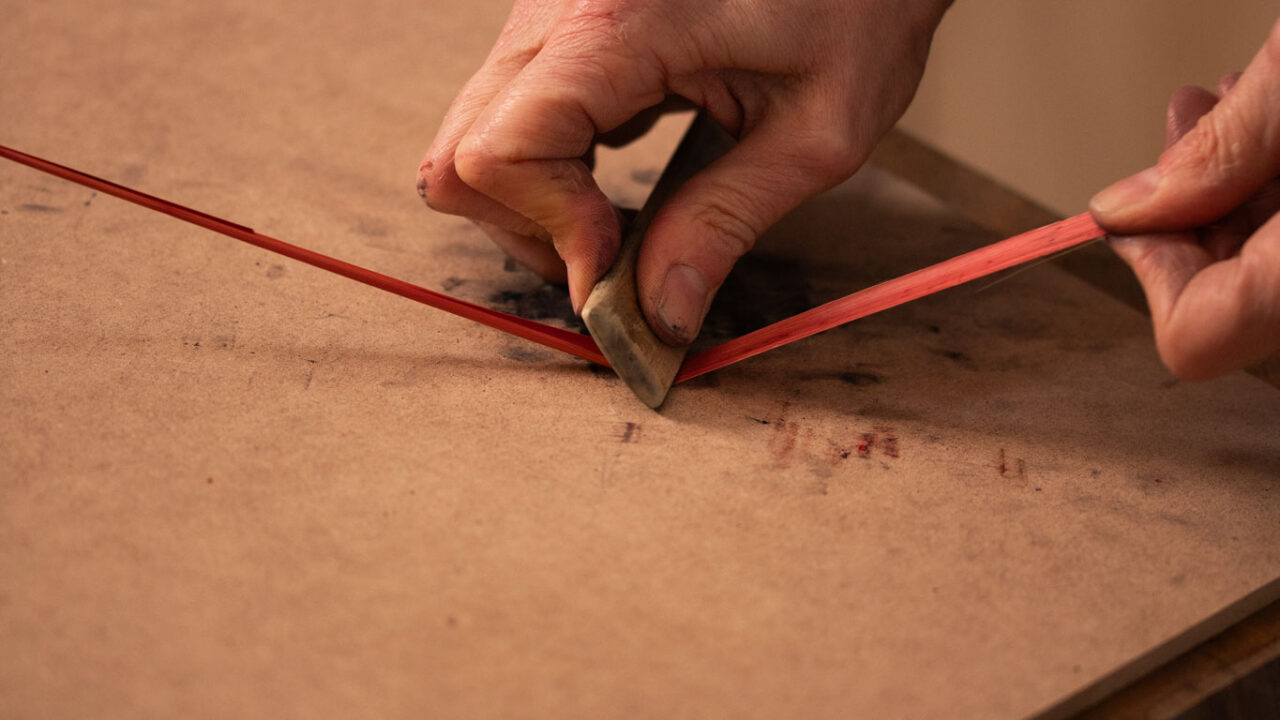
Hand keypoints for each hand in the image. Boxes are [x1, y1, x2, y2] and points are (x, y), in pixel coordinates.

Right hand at [419, 0, 951, 343]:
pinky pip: (505, 114)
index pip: (501, 152)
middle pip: (460, 153)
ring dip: (531, 204)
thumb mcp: (816, 132)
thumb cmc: (857, 4)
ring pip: (471, 137)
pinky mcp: (559, 23)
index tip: (615, 269)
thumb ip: (726, 224)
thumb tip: (656, 317)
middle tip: (609, 265)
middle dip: (528, 231)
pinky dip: (542, 169)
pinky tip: (606, 181)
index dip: (549, 230)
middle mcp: (560, 7)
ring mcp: (549, 10)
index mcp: (617, 23)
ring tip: (611, 228)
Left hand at [1090, 20, 1279, 379]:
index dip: (1151, 271)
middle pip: (1231, 302)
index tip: (1133, 209)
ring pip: (1267, 268)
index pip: (1196, 338)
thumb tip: (1123, 211)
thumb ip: (1219, 151)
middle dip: (1195, 214)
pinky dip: (1275, 183)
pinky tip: (1272, 119)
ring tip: (1237, 102)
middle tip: (1190, 125)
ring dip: (1236, 188)